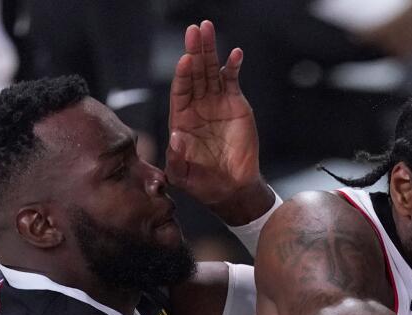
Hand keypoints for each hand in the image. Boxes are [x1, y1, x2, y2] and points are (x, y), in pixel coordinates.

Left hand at [166, 20, 264, 220]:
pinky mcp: (235, 103)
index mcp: (181, 119)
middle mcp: (197, 106)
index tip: (185, 60)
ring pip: (211, 71)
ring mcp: (216, 103)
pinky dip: (233, 66)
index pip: (180, 90)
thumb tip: (176, 136)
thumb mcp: (182, 177)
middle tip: (195, 30)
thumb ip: (176, 159)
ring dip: (210, 50)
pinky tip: (235, 54)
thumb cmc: (204, 184)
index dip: (182, 75)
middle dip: (194, 51)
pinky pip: (232, 80)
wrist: (232, 188)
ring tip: (208, 29)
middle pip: (194, 73)